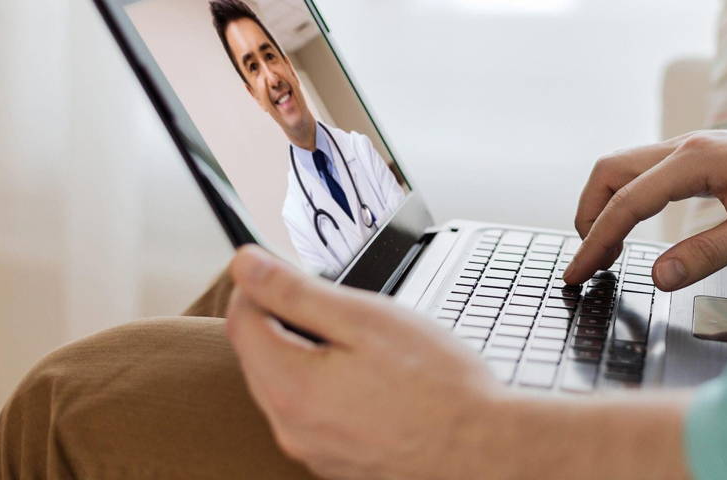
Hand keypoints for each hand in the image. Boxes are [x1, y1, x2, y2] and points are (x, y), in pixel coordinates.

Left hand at [226, 245, 693, 479]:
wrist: (485, 448)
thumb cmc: (438, 385)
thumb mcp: (366, 319)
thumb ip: (297, 292)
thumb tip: (246, 265)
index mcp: (290, 387)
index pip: (241, 323)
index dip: (254, 286)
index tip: (276, 267)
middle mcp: (291, 428)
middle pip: (259, 358)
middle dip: (281, 321)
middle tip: (330, 300)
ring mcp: (313, 452)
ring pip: (285, 389)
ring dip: (305, 356)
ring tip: (361, 342)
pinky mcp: (337, 464)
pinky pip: (312, 416)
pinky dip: (327, 389)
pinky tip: (371, 380)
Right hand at [563, 119, 726, 290]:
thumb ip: (708, 254)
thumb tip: (657, 277)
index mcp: (697, 159)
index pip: (628, 201)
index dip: (597, 241)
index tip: (577, 273)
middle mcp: (687, 146)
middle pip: (611, 172)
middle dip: (588, 216)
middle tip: (584, 264)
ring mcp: (693, 149)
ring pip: (627, 168)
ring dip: (605, 206)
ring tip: (603, 250)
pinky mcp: (703, 158)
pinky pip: (647, 173)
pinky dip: (628, 200)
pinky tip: (636, 228)